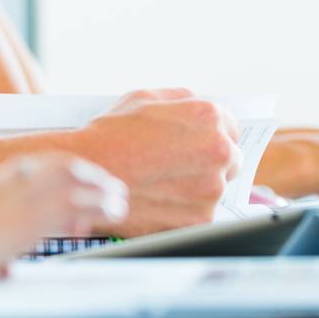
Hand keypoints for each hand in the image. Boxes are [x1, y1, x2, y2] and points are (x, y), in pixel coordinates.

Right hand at [72, 88, 240, 235]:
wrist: (86, 176)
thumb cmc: (111, 134)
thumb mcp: (145, 98)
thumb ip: (182, 99)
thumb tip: (200, 107)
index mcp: (209, 117)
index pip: (232, 128)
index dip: (212, 136)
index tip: (197, 145)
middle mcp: (218, 151)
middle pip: (231, 160)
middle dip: (209, 163)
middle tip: (177, 167)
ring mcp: (212, 188)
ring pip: (216, 189)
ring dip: (197, 188)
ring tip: (162, 184)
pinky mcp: (201, 219)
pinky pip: (202, 213)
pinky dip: (185, 211)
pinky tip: (160, 201)